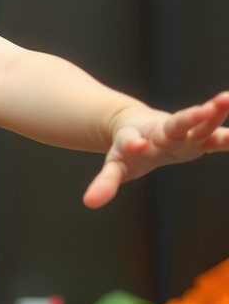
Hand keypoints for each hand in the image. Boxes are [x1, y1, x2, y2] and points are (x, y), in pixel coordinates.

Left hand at [84, 92, 228, 207]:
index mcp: (137, 139)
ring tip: (226, 100)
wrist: (136, 124)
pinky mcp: (198, 138)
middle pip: (174, 124)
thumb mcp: (116, 166)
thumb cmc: (127, 148)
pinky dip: (228, 137)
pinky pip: (216, 137)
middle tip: (203, 109)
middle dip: (188, 118)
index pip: (133, 140)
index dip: (132, 143)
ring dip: (212, 113)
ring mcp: (181, 133)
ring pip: (197, 122)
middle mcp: (161, 132)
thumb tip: (89, 203)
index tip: (134, 146)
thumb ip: (104, 183)